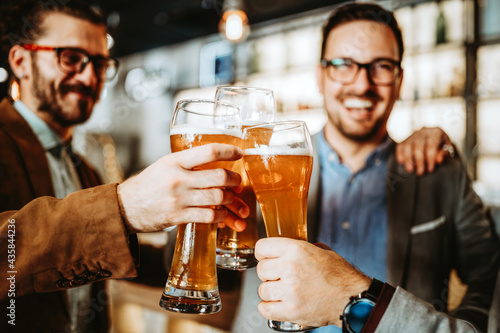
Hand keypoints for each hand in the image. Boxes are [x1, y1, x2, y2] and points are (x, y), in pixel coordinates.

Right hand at [118, 143, 248, 232]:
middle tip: (238, 182)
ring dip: (232, 200)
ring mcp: (178, 198)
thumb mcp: (164, 165)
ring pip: (218, 198)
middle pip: (219, 177)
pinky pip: (209, 216)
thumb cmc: (148, 184)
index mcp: (174, 161)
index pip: (208, 152)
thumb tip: (216, 163)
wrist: (125, 207)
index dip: (228, 151)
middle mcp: (178, 178)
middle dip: (235, 180)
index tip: (239, 153)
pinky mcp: (178, 216)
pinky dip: (221, 216)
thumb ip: (187, 163)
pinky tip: (223, 215)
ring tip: (234, 200)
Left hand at [255, 238, 370, 327]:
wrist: (352, 298)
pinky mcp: (291, 310)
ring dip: (270, 291)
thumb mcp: (321, 251)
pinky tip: (277, 303)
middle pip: (260, 269)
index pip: (262, 247)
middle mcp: (290, 268)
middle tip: (279, 277)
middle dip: (268, 274)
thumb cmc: (340, 276)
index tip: (265, 258)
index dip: (262, 253)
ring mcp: (290, 290)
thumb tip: (287, 248)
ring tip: (282, 292)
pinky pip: (265, 308)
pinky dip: (268, 307)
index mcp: (296, 250)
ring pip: (262, 290)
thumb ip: (302, 248)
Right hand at [395, 127, 453, 174]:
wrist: (435, 136)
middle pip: (418, 146)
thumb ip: (443, 153)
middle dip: (418, 161)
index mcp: (435, 132)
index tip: (430, 169)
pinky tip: (401, 162)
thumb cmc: (442, 144)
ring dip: (408, 159)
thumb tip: (438, 160)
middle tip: (420, 172)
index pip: (431, 145)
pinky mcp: (406, 139)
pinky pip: (400, 146)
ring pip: (407, 146)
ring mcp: (413, 135)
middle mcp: (423, 132)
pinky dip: (400, 154)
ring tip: (410, 169)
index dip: (430, 158)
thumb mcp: (447, 148)